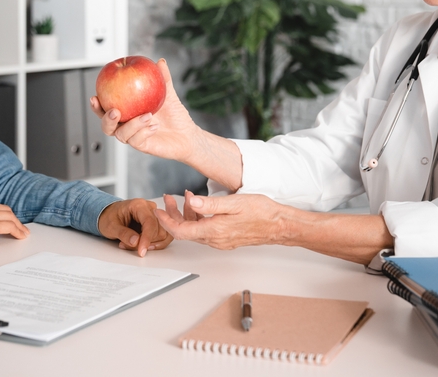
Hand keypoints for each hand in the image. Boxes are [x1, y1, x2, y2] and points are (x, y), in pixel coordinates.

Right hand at [0, 196, 29, 249]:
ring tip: (23, 232)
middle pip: (3, 209)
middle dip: (12, 217)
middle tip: (18, 225)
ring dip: (18, 225)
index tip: (4, 218)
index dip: (0, 213)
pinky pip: (9, 226)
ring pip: (9, 216)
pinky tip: (21, 236)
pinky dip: (17, 231)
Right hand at [90, 59, 200, 162]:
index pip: (107, 109)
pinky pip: (137, 141)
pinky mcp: (144, 146)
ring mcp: (134, 137)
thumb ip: (163, 79)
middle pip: (107, 126)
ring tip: (147, 115)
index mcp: (128, 113)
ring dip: (132, 124)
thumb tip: (161, 61)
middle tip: (114, 111)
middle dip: (106, 119)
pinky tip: (154, 125)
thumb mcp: (169, 94)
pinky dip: (144, 132)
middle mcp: (127, 126)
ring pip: (121, 134)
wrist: (188, 134)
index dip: (97, 105)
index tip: (95, 95)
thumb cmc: (175, 115)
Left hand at [98, 198, 173, 256]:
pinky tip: (141, 244)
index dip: (147, 238)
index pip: (149, 222)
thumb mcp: (111, 226)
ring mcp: (154, 216)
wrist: (109, 215)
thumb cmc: (109, 217)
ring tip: (131, 244)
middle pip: (158, 230)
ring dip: (149, 244)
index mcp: (138, 205)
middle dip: (146, 242)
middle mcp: (150, 208)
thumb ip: (123, 233)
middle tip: (127, 245)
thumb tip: (136, 241)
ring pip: (162, 234)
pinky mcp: (156, 223)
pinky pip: (162, 236)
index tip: (141, 251)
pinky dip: (153, 244)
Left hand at [154, 190, 285, 249]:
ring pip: (195, 230)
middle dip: (173, 214)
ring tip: (186, 196)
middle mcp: (215, 239)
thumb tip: (190, 201)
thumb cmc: (261, 213)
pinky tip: (201, 205)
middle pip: (185, 231)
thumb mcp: (234, 203)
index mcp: (214, 231)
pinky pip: (206, 230)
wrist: (279, 225)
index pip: (181, 231)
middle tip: (167, 199)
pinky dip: (199, 217)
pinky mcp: (226, 238)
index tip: (157, 210)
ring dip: (187, 214)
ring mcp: (221, 240)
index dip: (166, 221)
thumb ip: (210, 204)